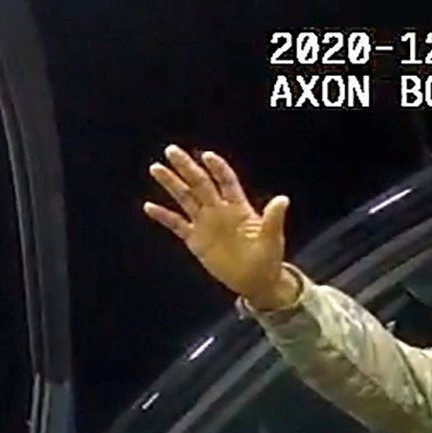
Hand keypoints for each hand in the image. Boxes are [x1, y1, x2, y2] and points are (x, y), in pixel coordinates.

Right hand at [144, 147, 294, 307]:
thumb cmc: (267, 260)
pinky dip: (163, 216)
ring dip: (171, 184)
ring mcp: (205, 224)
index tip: (206, 156)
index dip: (217, 168)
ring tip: (156, 168)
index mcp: (238, 208)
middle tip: (171, 151)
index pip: (226, 181)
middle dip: (186, 167)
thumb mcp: (273, 240)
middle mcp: (219, 211)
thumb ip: (273, 219)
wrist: (255, 282)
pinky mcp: (195, 240)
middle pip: (200, 184)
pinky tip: (149, 206)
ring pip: (185, 198)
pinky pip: (176, 225)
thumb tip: (282, 199)